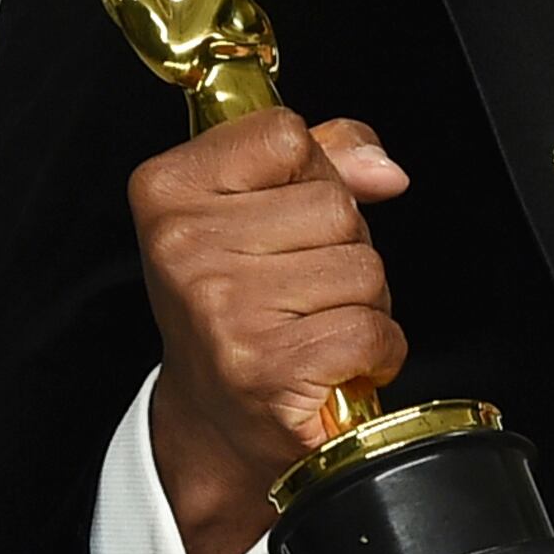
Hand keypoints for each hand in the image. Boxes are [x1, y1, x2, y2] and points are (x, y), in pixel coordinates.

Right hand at [130, 110, 409, 553]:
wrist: (216, 418)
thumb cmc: (240, 305)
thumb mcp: (257, 210)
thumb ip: (321, 157)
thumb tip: (384, 168)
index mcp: (168, 191)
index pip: (285, 134)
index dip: (312, 174)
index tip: (281, 217)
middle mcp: (184, 246)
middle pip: (335, 203)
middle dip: (342, 245)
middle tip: (298, 285)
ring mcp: (223, 306)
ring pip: (363, 264)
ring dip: (360, 300)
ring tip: (310, 322)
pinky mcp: (268, 365)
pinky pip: (372, 327)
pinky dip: (376, 349)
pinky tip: (332, 362)